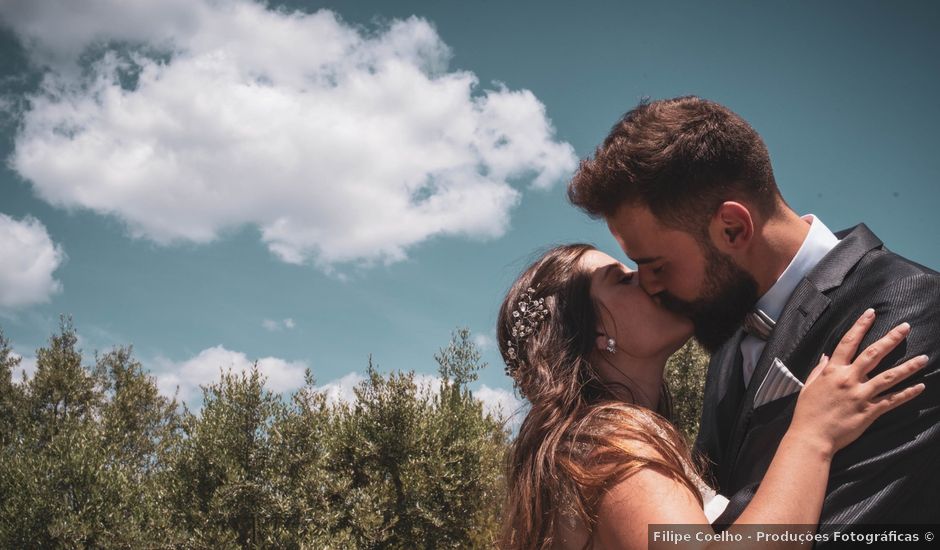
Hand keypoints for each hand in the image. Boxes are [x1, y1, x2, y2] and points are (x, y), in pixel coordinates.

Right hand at [791, 308, 927, 454]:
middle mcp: (849, 380)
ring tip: (923, 358)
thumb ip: (820, 369)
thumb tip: (827, 357)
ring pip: (889, 377)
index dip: (860, 326)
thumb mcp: (809, 386)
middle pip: (874, 354)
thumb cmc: (807, 411)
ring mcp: (861, 396)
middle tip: (906, 327)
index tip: (871, 313)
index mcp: (833, 371)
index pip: (848, 343)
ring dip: (908, 367)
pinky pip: (892, 400)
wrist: (811, 436)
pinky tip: (920, 387)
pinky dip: (907, 393)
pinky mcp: (869, 412)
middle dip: (891, 339)